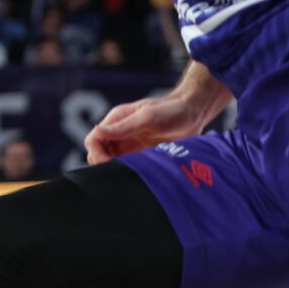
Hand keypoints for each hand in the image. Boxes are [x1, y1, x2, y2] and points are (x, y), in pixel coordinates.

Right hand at [83, 89, 219, 164]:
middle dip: (102, 164)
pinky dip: (127, 172)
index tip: (107, 163)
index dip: (96, 153)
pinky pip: (127, 167)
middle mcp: (119, 134)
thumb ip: (123, 126)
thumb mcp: (148, 117)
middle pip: (98, 153)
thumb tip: (97, 131)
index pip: (93, 140)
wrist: (194, 115)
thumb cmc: (172, 111)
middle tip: (118, 172)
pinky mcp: (140, 155)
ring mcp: (129, 146)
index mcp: (116, 121)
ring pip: (110, 162)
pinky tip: (137, 176)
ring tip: (129, 175)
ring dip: (115, 169)